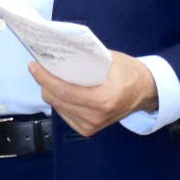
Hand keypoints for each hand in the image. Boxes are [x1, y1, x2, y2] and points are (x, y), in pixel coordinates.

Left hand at [28, 51, 157, 136]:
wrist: (145, 91)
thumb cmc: (128, 71)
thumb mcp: (108, 59)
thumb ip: (84, 57)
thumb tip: (58, 48)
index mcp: (103, 99)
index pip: (64, 91)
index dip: (45, 78)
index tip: (34, 66)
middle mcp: (96, 116)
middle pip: (56, 99)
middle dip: (44, 83)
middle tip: (40, 68)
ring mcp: (92, 126)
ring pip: (57, 107)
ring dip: (51, 92)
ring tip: (50, 77)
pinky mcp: (88, 130)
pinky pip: (64, 114)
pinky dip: (59, 101)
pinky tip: (61, 90)